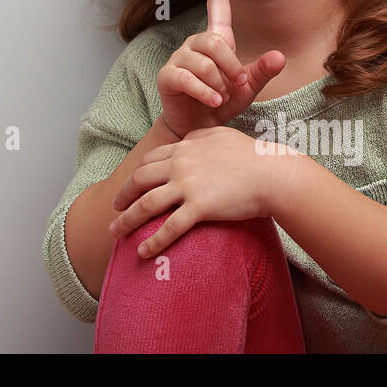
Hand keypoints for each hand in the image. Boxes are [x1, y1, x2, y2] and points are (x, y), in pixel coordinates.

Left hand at [108, 126, 274, 257]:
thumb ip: (200, 136)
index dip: (136, 173)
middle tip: (114, 207)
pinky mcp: (200, 207)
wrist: (272, 173)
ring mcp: (188, 185)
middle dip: (123, 195)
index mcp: (185, 147)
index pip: (150, 159)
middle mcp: (180, 164)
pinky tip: (142, 252)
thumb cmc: (252, 155)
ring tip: (115, 232)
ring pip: (147, 204)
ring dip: (127, 220)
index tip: (129, 185)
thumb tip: (188, 139)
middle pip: (140, 180)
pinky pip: (170, 227)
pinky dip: (153, 241)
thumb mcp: (221, 135)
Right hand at [156, 0, 286, 138]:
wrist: (200, 129)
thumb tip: (279, 56)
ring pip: (203, 63)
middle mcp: (194, 44)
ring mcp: (178, 59)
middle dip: (231, 66)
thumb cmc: (223, 102)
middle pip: (214, 42)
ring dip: (219, 84)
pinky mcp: (167, 76)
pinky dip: (205, 92)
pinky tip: (214, 101)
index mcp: (215, 40)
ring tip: (222, 97)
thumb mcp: (248, 88)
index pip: (216, 7)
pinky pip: (188, 78)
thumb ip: (262, 71)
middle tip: (237, 85)